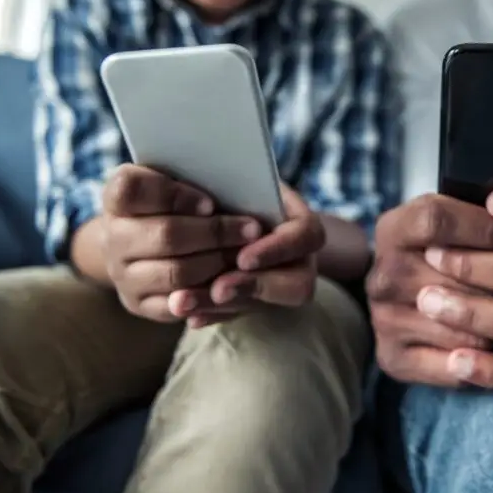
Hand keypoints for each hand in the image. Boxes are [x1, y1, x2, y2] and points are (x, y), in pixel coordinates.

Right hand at [101, 164, 262, 323]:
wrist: (138, 242)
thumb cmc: (170, 202)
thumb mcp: (175, 180)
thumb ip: (193, 177)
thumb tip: (237, 184)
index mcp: (117, 197)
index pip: (134, 189)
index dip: (176, 196)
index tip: (211, 203)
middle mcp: (112, 236)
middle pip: (166, 235)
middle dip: (215, 233)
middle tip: (252, 230)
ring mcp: (122, 274)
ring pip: (175, 273)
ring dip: (217, 264)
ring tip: (247, 255)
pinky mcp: (137, 304)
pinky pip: (176, 306)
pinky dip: (208, 295)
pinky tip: (232, 282)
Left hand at [166, 183, 325, 326]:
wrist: (224, 199)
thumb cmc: (231, 181)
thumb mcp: (236, 176)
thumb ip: (234, 183)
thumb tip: (213, 193)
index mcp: (299, 220)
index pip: (307, 236)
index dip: (278, 249)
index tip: (244, 257)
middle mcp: (297, 257)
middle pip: (298, 284)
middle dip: (255, 287)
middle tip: (219, 289)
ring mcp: (277, 282)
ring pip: (264, 306)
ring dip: (223, 306)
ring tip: (184, 302)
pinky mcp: (252, 301)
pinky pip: (236, 316)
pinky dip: (211, 314)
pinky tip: (188, 314)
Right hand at [366, 194, 492, 385]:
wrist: (410, 294)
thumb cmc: (451, 249)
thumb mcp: (459, 219)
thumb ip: (482, 216)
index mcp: (393, 230)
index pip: (434, 220)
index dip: (485, 228)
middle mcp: (381, 276)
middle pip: (455, 280)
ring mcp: (384, 321)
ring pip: (465, 330)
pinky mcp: (393, 359)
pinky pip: (456, 369)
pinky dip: (486, 363)